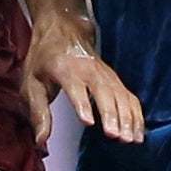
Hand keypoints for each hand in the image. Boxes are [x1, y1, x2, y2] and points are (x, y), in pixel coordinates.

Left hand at [21, 14, 143, 148]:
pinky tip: (138, 133)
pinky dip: (136, 115)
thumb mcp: (31, 84)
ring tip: (130, 140)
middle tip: (115, 136)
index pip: (75, 87)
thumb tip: (40, 140)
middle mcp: (89, 70)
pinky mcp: (115, 80)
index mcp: (65, 68)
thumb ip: (38, 113)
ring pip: (121, 96)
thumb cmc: (44, 60)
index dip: (82, 104)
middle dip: (111, 114)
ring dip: (127, 118)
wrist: (62, 30)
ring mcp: (106, 74)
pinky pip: (129, 98)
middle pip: (104, 92)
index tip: (88, 122)